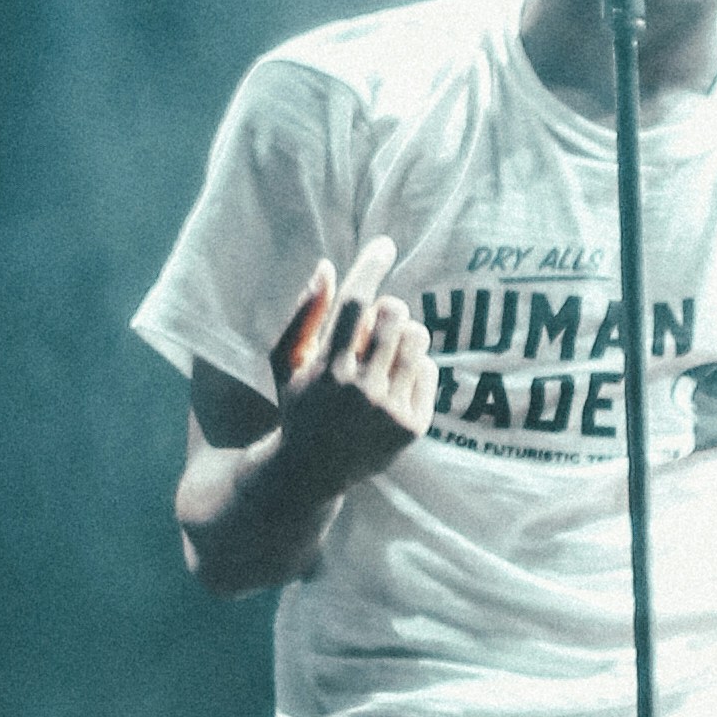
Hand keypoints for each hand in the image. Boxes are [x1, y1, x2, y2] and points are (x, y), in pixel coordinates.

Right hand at [268, 237, 434, 494]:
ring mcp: (390, 410)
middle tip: (375, 325)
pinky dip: (414, 368)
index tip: (385, 245)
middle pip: (395, 314)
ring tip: (384, 354)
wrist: (313, 471)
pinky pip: (430, 369)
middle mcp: (360, 391)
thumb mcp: (286, 361)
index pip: (355, 304)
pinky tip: (392, 385)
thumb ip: (304, 314)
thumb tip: (328, 266)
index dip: (371, 267)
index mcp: (326, 370)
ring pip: (418, 337)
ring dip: (404, 335)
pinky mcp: (413, 426)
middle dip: (388, 309)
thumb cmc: (299, 404)